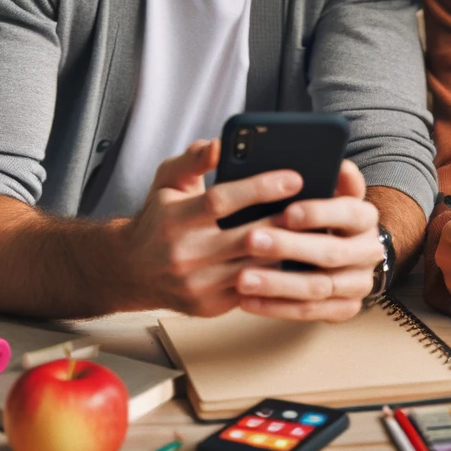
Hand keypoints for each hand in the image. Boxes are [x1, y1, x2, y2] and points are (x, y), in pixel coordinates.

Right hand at [123, 139, 302, 316]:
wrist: (131, 270)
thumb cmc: (159, 217)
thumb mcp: (167, 180)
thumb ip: (193, 159)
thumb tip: (219, 143)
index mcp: (176, 219)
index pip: (223, 200)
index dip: (261, 187)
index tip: (294, 177)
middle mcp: (185, 255)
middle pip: (247, 237)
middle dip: (285, 221)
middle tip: (319, 205)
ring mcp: (198, 285)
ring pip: (256, 267)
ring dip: (288, 250)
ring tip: (317, 230)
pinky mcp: (209, 307)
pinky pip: (253, 290)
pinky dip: (277, 274)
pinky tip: (299, 257)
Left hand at [235, 160, 384, 322]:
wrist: (348, 252)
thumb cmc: (325, 215)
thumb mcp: (332, 190)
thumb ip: (331, 175)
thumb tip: (335, 161)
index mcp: (365, 217)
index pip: (349, 212)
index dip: (319, 213)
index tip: (287, 212)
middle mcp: (368, 251)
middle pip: (330, 252)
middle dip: (289, 247)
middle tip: (250, 241)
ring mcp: (358, 284)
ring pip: (317, 287)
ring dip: (277, 283)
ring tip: (242, 278)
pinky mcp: (345, 309)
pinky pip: (309, 312)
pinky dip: (276, 307)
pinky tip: (247, 301)